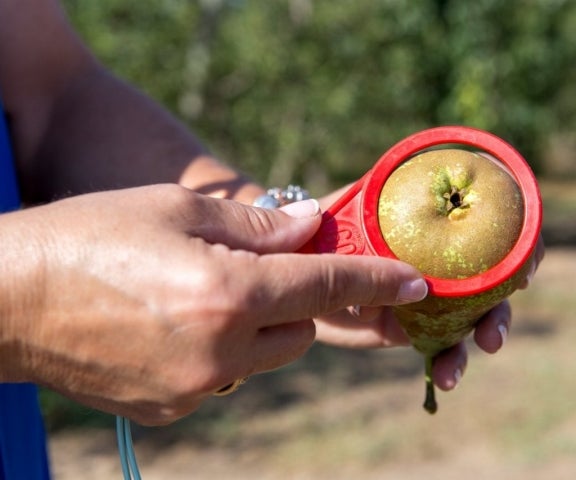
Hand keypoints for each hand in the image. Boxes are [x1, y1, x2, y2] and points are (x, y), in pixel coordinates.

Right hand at [0, 185, 426, 424]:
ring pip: (266, 357)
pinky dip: (222, 351)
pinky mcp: (171, 410)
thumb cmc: (89, 236)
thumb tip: (313, 230)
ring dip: (260, 327)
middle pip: (300, 330)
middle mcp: (220, 353)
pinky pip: (225, 378)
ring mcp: (195, 390)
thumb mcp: (177, 209)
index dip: (376, 281)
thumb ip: (258, 225)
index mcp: (229, 295)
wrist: (6, 299)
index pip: (327, 288)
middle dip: (295, 300)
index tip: (415, 282)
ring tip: (206, 295)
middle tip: (257, 270)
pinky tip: (176, 325)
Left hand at [313, 186, 544, 390]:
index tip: (526, 261)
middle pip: (492, 276)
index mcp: (435, 221)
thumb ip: (358, 219)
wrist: (299, 266)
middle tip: (494, 330)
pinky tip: (445, 378)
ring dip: (482, 333)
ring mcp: (429, 293)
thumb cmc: (324, 227)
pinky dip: (449, 360)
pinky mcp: (412, 326)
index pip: (492, 224)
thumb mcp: (342, 215)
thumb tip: (373, 248)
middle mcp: (441, 257)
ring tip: (472, 357)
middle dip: (503, 302)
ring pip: (473, 314)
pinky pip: (441, 343)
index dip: (519, 241)